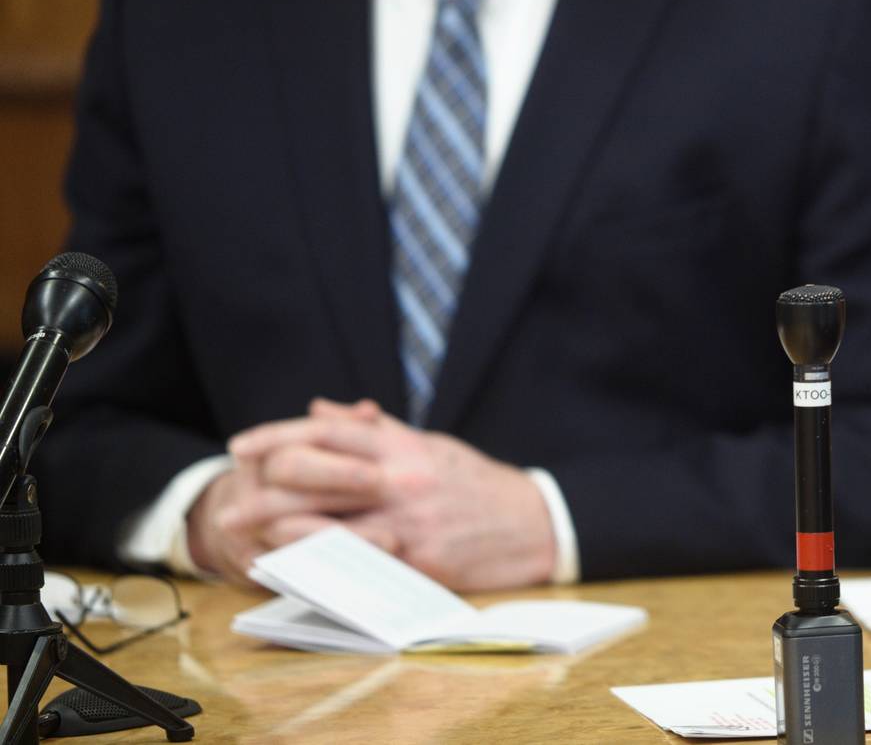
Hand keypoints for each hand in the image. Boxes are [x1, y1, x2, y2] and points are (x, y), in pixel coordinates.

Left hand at [224, 398, 557, 590]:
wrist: (532, 522)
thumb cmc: (474, 483)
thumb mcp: (428, 445)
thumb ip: (372, 430)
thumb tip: (320, 410)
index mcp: (402, 446)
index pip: (326, 433)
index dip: (277, 437)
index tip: (241, 446)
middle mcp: (401, 479)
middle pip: (316, 477)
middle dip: (263, 490)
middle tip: (228, 504)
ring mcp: (408, 522)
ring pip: (329, 523)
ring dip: (279, 531)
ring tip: (244, 537)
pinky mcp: (417, 561)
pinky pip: (357, 566)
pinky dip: (319, 567)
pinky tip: (290, 570)